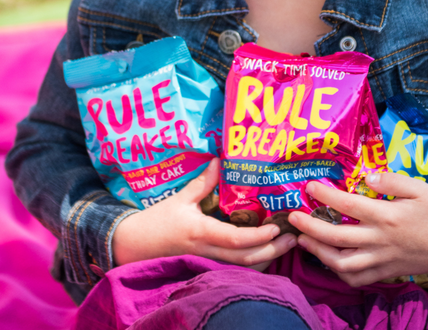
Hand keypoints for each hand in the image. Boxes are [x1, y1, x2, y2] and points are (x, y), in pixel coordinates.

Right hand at [112, 158, 295, 267]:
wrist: (134, 246)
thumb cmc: (158, 220)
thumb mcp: (180, 198)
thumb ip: (202, 182)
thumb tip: (219, 160)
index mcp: (202, 233)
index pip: (236, 240)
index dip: (259, 236)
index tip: (277, 226)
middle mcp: (208, 251)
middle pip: (246, 259)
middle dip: (273, 250)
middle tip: (293, 237)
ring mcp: (208, 261)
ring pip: (243, 267)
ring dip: (267, 257)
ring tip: (286, 243)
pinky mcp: (208, 264)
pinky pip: (235, 268)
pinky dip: (254, 261)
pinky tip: (267, 249)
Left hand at [288, 172, 427, 286]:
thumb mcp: (419, 187)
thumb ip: (392, 180)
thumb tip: (367, 176)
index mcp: (387, 216)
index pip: (349, 205)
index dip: (326, 196)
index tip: (309, 187)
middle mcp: (380, 240)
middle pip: (337, 237)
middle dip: (310, 227)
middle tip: (293, 217)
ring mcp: (381, 259)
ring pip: (343, 263)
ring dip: (319, 253)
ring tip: (303, 240)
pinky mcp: (385, 272)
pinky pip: (357, 278)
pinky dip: (339, 272)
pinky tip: (329, 260)